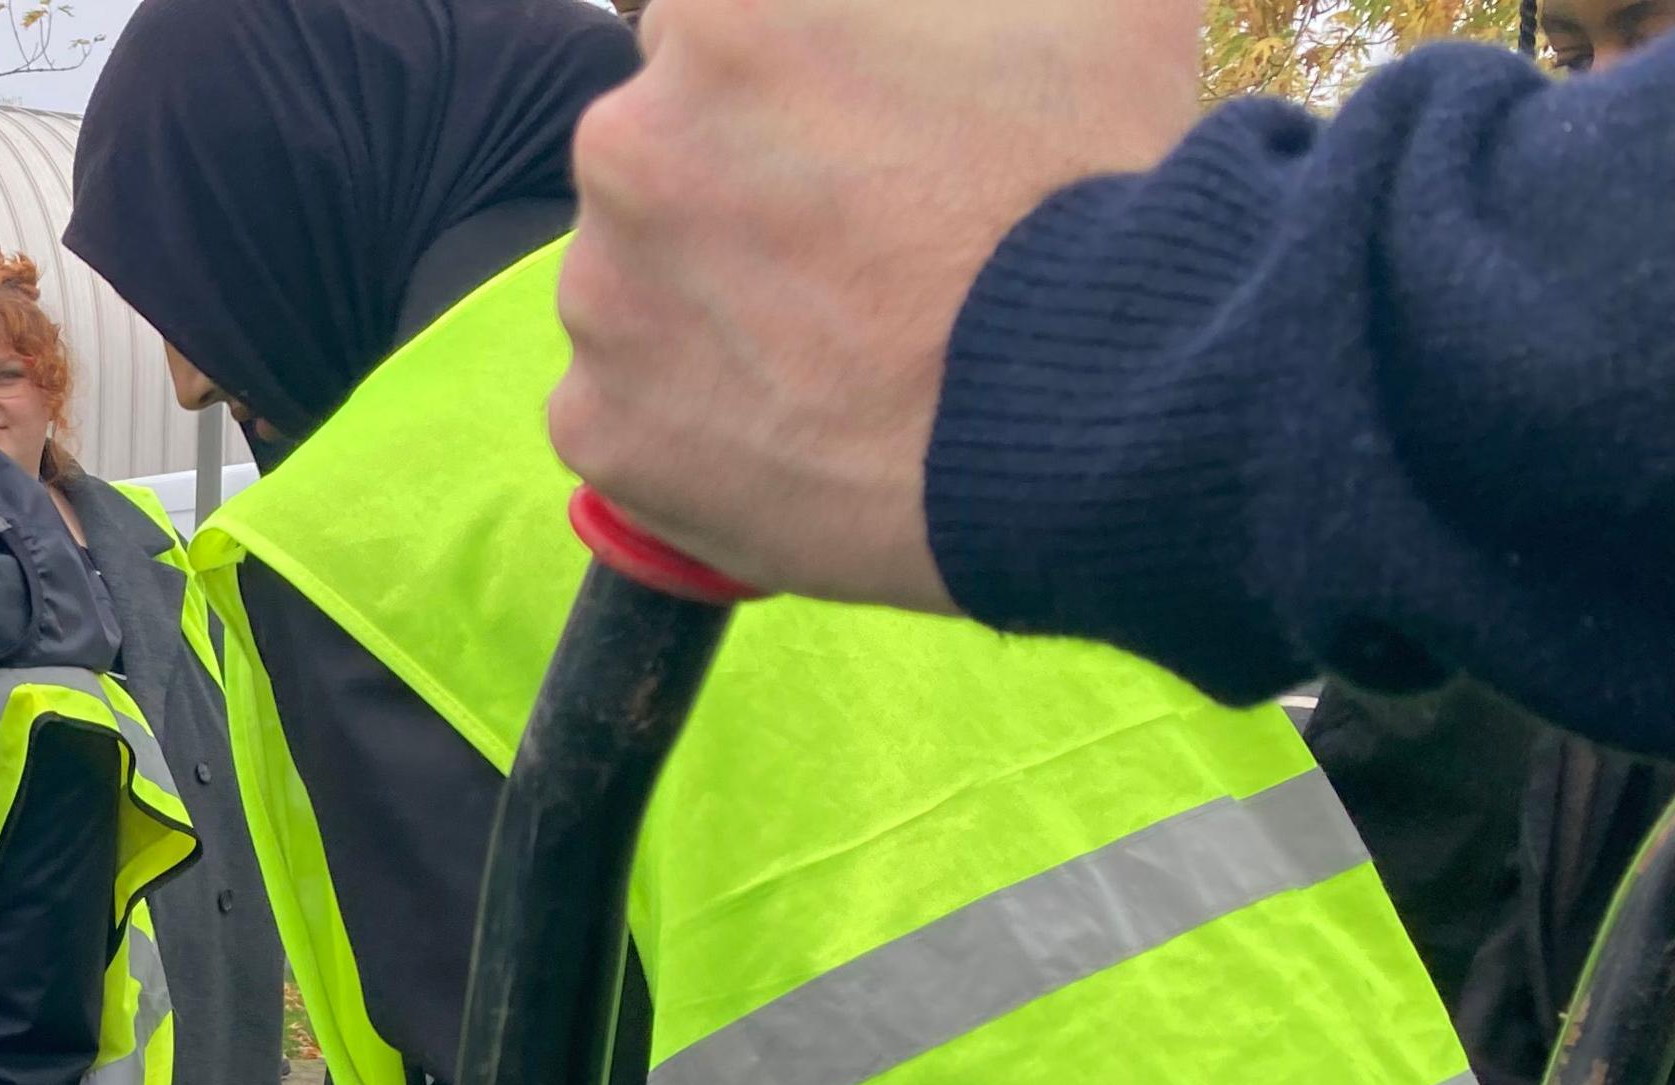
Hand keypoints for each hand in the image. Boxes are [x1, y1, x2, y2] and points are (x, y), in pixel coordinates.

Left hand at [549, 0, 1196, 607]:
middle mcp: (627, 145)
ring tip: (831, 349)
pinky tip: (788, 427)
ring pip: (634, 286)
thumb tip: (939, 15)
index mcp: (723, 20)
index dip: (788, 87)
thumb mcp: (1090, 4)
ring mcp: (602, 297)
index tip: (848, 139)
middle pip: (657, 155)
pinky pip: (622, 412)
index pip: (714, 32)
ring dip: (706, 307)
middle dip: (733, 192)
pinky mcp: (599, 430)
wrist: (1093, 409)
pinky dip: (687, 423)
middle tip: (850, 254)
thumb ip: (970, 0)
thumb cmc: (1097, 189)